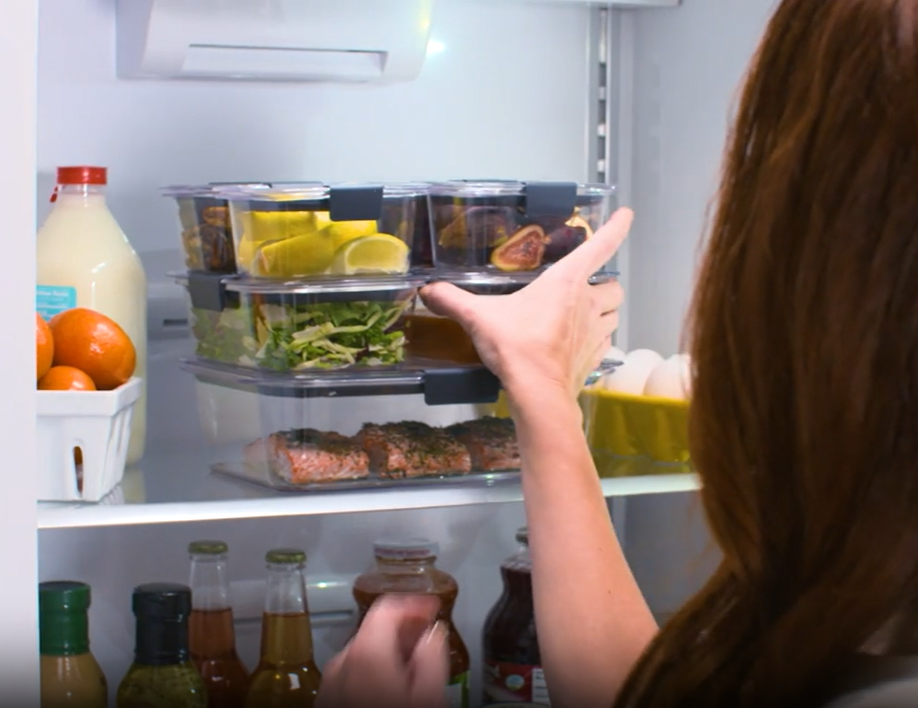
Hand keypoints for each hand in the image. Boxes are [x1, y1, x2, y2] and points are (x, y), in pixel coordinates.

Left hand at [316, 595, 449, 707]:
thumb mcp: (430, 695)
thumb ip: (433, 655)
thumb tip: (432, 634)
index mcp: (367, 651)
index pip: (388, 605)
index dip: (415, 602)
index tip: (433, 607)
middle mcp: (340, 662)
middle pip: (374, 629)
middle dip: (403, 631)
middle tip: (428, 639)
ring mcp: (327, 685)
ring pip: (361, 655)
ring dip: (388, 654)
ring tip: (414, 671)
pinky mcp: (323, 705)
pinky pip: (350, 677)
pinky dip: (371, 674)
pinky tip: (391, 692)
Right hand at [420, 208, 630, 401]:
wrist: (538, 393)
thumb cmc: (516, 347)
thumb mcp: (479, 318)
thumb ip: (453, 300)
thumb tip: (427, 290)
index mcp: (567, 282)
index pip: (601, 245)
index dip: (616, 227)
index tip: (626, 214)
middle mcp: (589, 303)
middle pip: (614, 285)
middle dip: (605, 284)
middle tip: (587, 287)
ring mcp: (596, 332)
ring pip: (615, 314)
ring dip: (605, 311)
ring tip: (584, 314)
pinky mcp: (596, 358)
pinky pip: (606, 342)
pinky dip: (598, 338)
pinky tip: (580, 342)